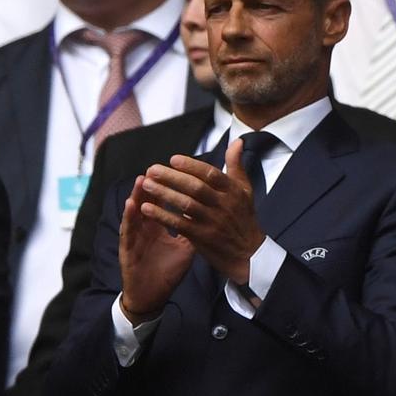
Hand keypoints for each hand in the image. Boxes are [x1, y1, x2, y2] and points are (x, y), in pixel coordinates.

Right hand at [120, 175, 193, 321]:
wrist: (151, 295)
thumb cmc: (167, 271)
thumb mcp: (186, 249)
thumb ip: (195, 230)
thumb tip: (210, 215)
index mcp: (160, 226)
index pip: (164, 202)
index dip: (170, 187)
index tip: (178, 172)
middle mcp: (146, 228)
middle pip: (149, 202)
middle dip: (154, 185)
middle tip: (158, 167)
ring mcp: (136, 237)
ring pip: (136, 212)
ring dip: (139, 196)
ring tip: (143, 179)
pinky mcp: (127, 250)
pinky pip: (128, 231)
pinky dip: (129, 217)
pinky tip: (131, 205)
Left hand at [137, 140, 265, 286]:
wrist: (249, 254)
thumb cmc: (244, 219)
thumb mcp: (245, 190)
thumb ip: (236, 165)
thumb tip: (236, 141)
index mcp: (234, 191)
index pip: (211, 174)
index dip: (191, 166)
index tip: (173, 159)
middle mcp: (224, 205)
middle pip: (196, 187)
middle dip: (172, 177)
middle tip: (152, 170)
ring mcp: (213, 222)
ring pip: (186, 204)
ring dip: (164, 194)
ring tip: (147, 185)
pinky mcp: (203, 238)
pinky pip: (179, 224)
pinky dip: (163, 216)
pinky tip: (148, 209)